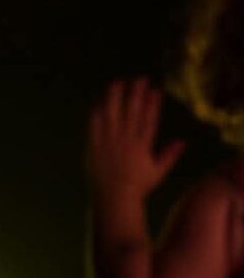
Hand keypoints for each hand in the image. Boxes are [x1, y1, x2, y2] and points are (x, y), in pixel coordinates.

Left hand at [88, 78, 184, 199]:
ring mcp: (109, 143)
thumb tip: (182, 142)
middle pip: (132, 112)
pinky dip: (97, 114)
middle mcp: (127, 141)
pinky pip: (94, 127)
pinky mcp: (94, 147)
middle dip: (136, 94)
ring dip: (115, 98)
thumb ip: (169, 155)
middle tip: (139, 78)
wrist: (114, 199)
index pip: (149, 119)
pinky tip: (98, 102)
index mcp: (142, 146)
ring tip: (116, 83)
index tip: (155, 89)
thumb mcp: (157, 172)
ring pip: (113, 115)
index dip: (153, 103)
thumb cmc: (136, 188)